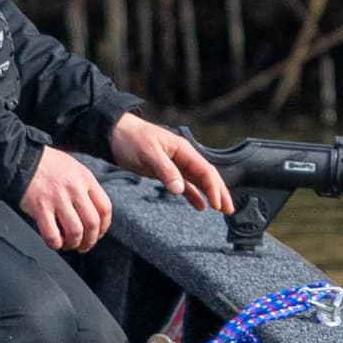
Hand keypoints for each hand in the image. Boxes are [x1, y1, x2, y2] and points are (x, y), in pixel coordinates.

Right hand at [18, 146, 113, 251]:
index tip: (98, 234)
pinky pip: (52, 234)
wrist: (22, 158)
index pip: (105, 208)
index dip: (104, 227)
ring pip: (75, 231)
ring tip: (69, 245)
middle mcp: (74, 189)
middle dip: (90, 241)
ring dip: (74, 244)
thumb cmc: (48, 164)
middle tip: (84, 246)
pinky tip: (55, 242)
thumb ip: (85, 187)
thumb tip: (93, 213)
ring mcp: (57, 198)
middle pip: (92, 223)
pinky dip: (56, 244)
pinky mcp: (40, 207)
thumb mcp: (74, 168)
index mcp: (85, 178)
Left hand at [109, 112, 231, 213]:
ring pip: (199, 181)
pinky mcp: (166, 172)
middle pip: (207, 176)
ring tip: (220, 209)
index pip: (205, 170)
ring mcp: (175, 165)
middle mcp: (183, 157)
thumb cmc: (131, 138)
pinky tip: (200, 205)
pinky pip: (185, 185)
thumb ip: (165, 171)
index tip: (218, 204)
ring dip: (210, 194)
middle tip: (229, 209)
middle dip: (219, 192)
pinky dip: (194, 195)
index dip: (214, 188)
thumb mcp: (148, 153)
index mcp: (183, 150)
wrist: (114, 133)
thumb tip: (180, 189)